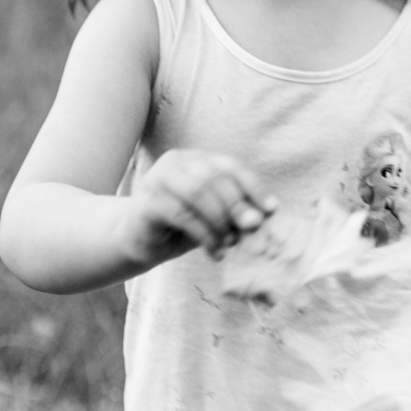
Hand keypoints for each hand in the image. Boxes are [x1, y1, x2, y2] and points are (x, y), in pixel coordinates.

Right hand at [126, 149, 276, 260]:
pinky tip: (215, 251)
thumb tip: (263, 216)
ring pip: (198, 193)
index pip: (229, 166)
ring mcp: (157, 179)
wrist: (139, 242)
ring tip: (231, 243)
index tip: (271, 209)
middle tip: (252, 228)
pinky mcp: (147, 203)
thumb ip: (232, 210)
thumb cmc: (181, 227)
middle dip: (238, 204)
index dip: (253, 186)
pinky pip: (182, 215)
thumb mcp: (212, 215)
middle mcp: (175, 162)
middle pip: (214, 177)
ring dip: (220, 220)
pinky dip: (204, 234)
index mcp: (195, 159)